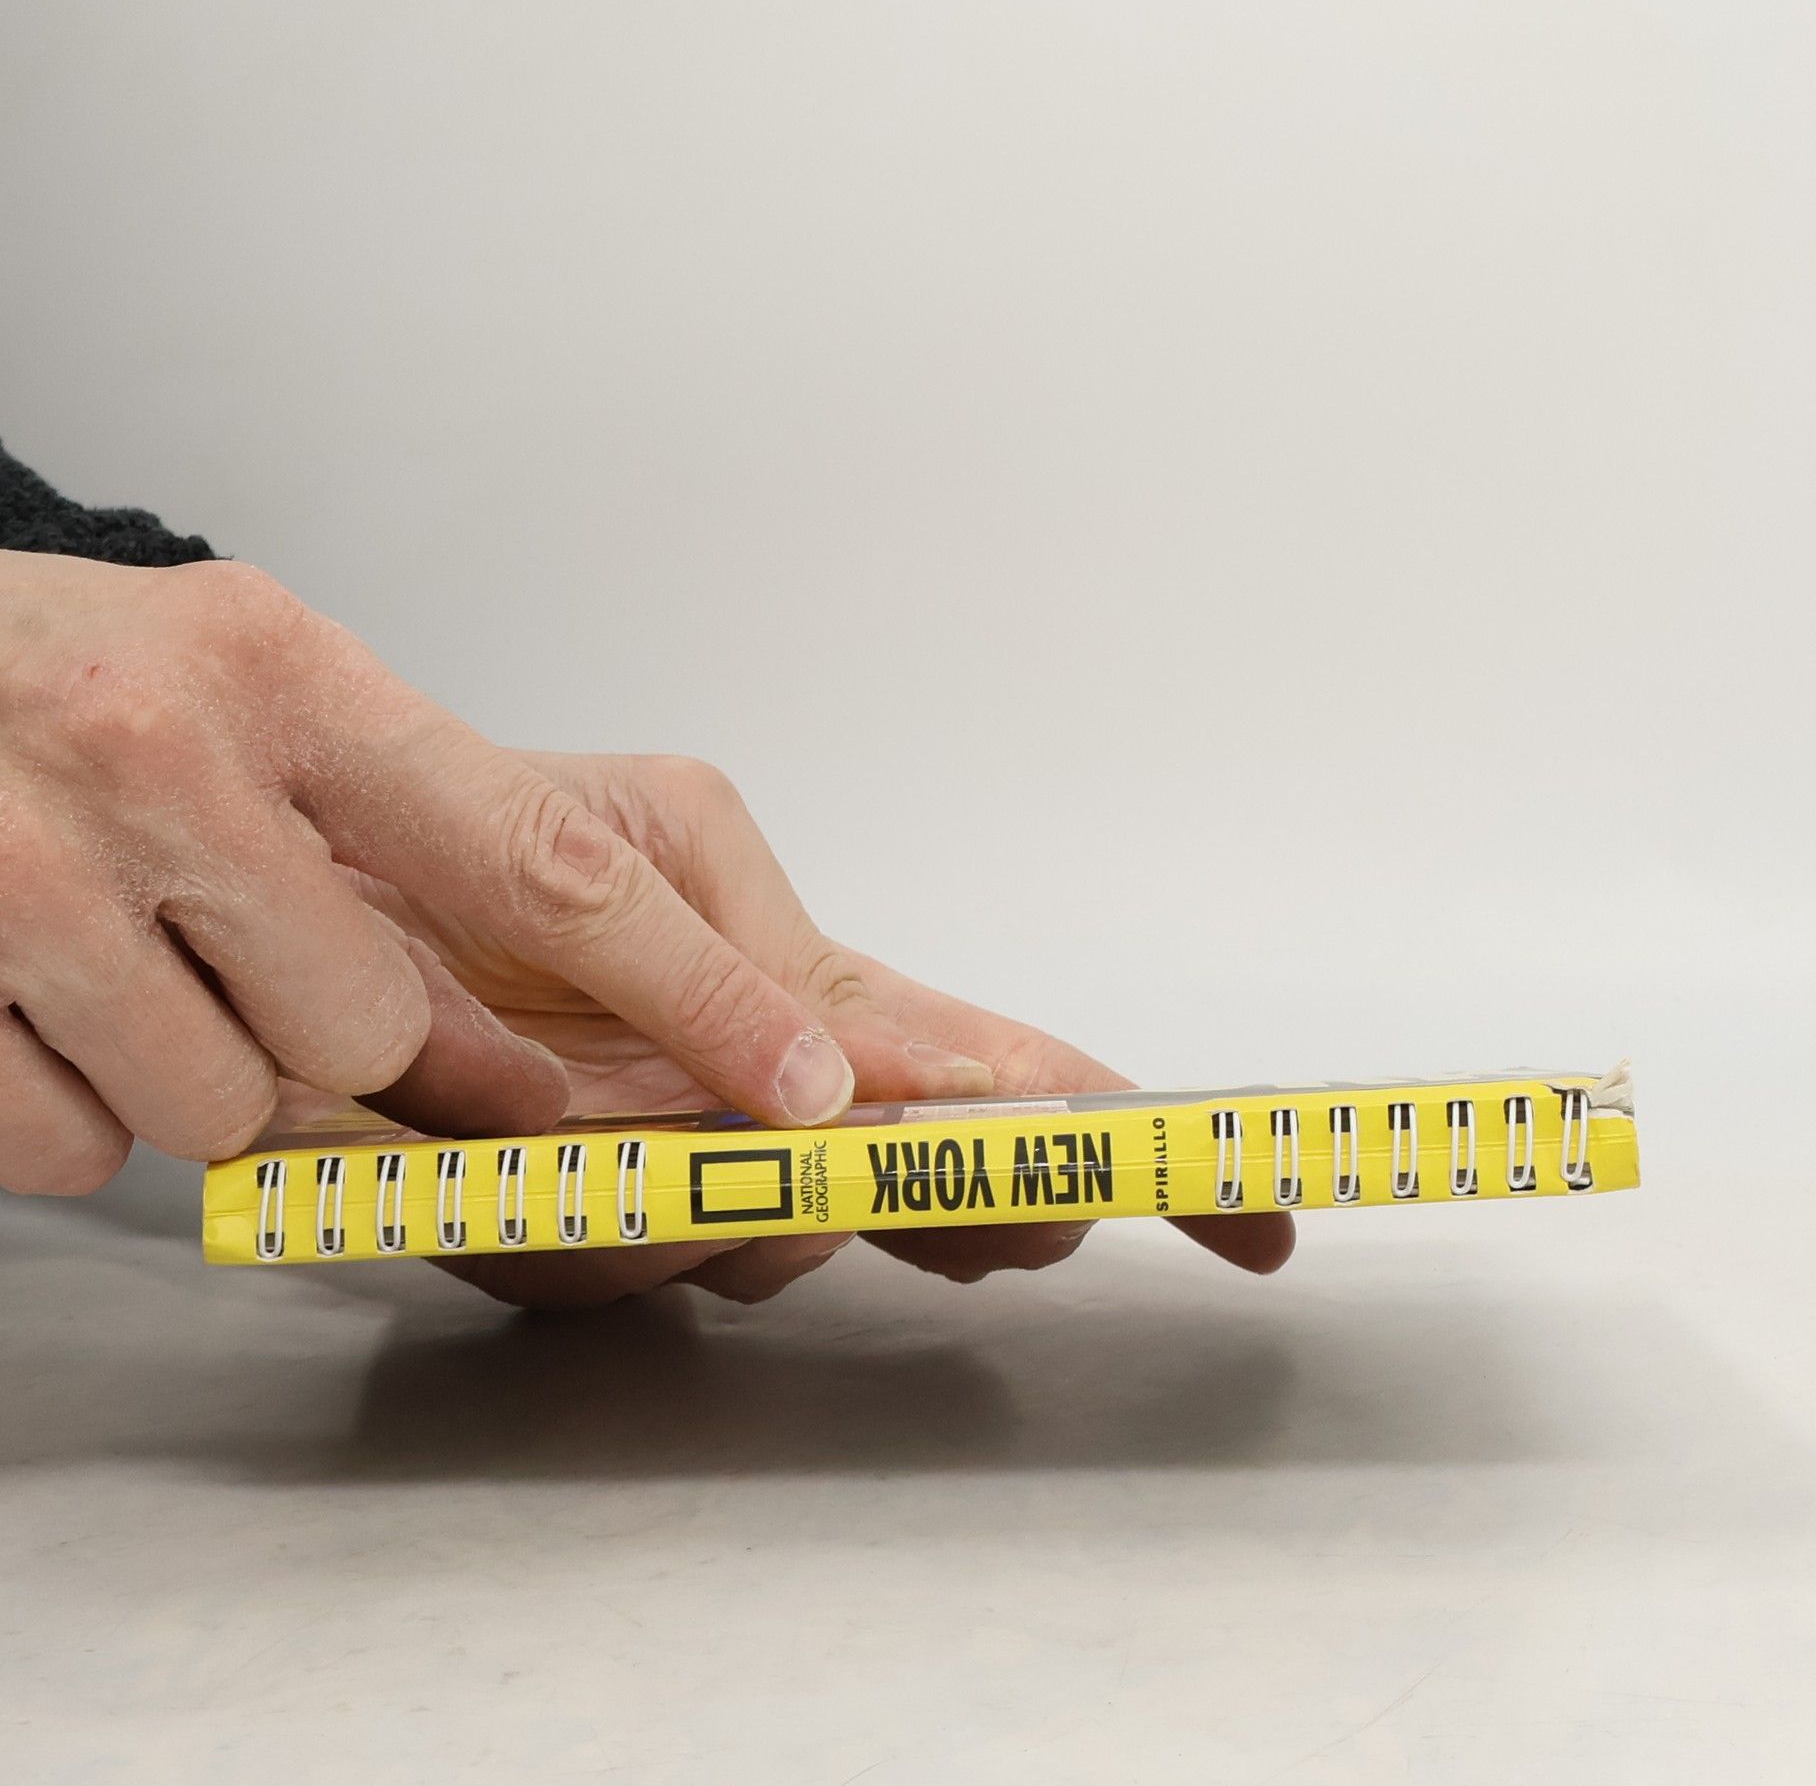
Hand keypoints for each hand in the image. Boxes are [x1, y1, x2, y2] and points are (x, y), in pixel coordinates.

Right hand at [0, 558, 883, 1197]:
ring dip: (209, 1073)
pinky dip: (82, 1104)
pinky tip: (44, 996)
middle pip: (376, 1031)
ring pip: (229, 1109)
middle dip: (353, 1043)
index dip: (700, 994)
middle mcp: (165, 754)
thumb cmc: (91, 691)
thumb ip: (433, 853)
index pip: (553, 866)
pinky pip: (79, 1147)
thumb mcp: (277, 707)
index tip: (805, 1086)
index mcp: (294, 675)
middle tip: (269, 966)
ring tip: (140, 957)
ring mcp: (26, 867)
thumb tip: (545, 1068)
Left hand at [339, 751, 1294, 1306]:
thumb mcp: (662, 846)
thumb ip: (774, 975)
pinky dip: (639, 1222)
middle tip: (1029, 1206)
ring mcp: (649, 1170)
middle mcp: (749, 1107)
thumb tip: (884, 1096)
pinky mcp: (529, 1214)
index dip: (1114, 1144)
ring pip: (766, 1242)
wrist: (297, 861)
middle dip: (975, 1203)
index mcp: (805, 1000)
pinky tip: (640, 1177)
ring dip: (790, 1210)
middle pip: (912, 1190)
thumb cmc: (496, 828)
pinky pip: (610, 1252)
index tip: (1254, 1209)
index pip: (991, 1079)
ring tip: (757, 1153)